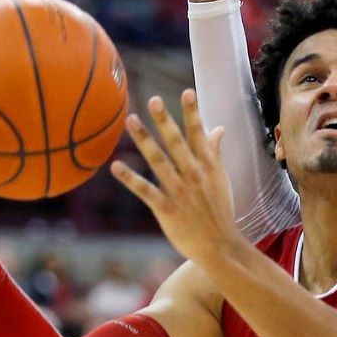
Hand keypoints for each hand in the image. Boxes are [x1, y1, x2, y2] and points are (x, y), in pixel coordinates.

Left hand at [112, 90, 241, 262]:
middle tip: (153, 100)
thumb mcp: (221, 179)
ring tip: (131, 121)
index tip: (186, 92)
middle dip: (166, 121)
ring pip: (159, 161)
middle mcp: (193, 175)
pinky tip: (116, 166)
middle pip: (177, 143)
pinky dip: (130, 179)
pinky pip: (146, 190)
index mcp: (207, 166)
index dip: (192, 113)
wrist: (220, 245)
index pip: (199, 134)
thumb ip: (215, 152)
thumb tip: (218, 128)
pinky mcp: (166, 209)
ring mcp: (179, 191)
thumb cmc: (220, 211)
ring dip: (145, 140)